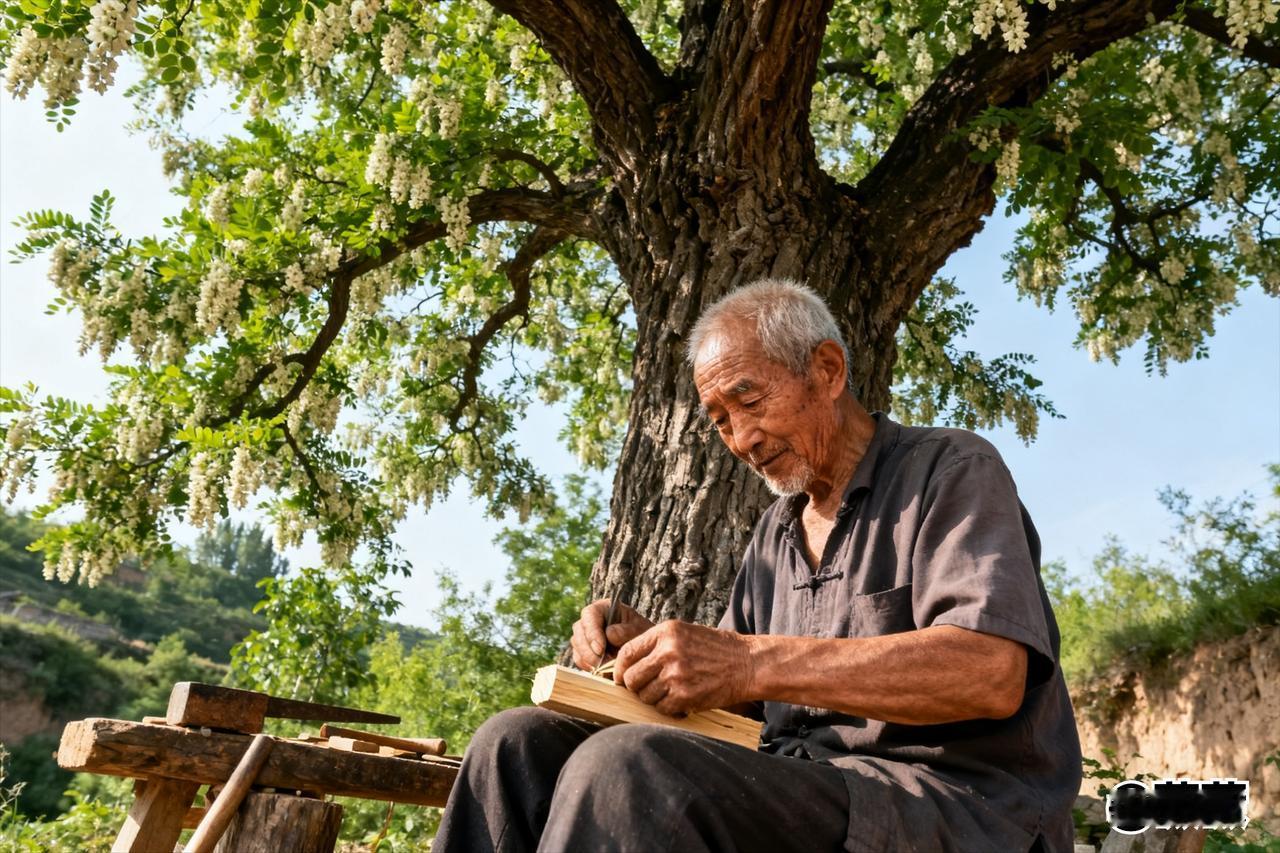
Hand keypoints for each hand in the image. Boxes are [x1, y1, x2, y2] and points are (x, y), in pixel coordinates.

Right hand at [570, 598, 653, 670]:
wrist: (643, 648)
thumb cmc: (641, 634)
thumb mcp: (639, 629)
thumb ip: (626, 630)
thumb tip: (609, 634)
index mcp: (603, 608)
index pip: (590, 614)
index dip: (592, 632)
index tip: (600, 649)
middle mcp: (590, 620)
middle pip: (579, 631)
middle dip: (588, 651)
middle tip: (601, 664)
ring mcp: (584, 636)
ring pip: (577, 647)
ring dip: (588, 660)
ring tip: (605, 669)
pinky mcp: (583, 651)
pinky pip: (579, 659)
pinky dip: (588, 667)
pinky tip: (601, 672)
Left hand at [613, 621, 754, 715]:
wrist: (746, 664)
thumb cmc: (714, 649)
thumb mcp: (683, 633)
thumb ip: (655, 644)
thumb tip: (625, 664)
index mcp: (665, 632)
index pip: (627, 653)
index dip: (619, 669)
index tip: (621, 677)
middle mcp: (668, 651)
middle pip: (631, 677)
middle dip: (635, 686)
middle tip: (646, 688)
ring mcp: (676, 674)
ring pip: (644, 695)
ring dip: (652, 698)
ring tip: (669, 692)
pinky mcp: (684, 695)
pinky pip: (661, 708)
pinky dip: (667, 708)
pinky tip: (680, 700)